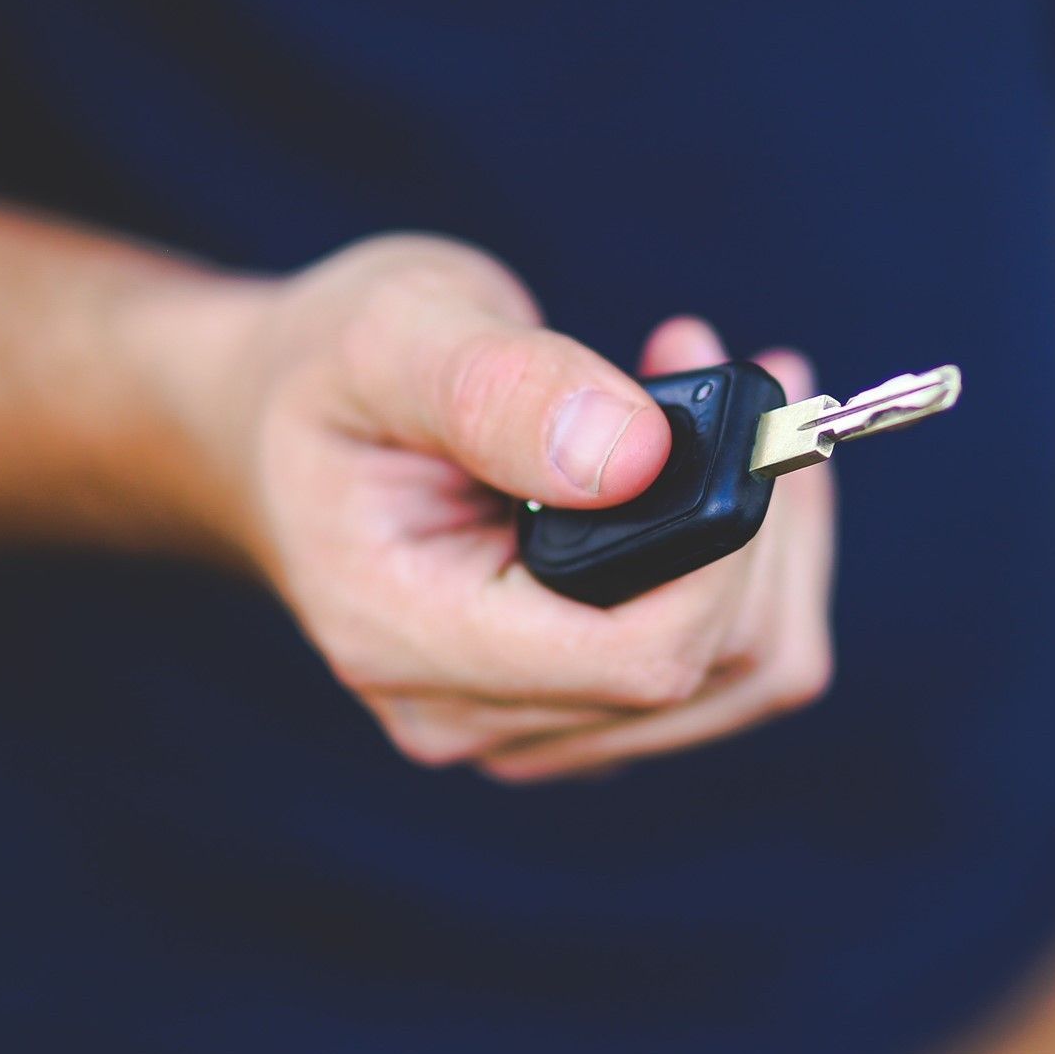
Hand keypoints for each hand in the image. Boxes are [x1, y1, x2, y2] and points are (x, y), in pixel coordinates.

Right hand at [200, 234, 835, 782]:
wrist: (281, 430)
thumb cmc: (327, 374)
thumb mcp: (392, 334)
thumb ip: (501, 388)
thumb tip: (638, 456)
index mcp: (408, 636)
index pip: (637, 659)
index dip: (727, 549)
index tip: (742, 416)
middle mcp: (471, 712)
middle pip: (709, 674)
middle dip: (764, 523)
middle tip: (744, 374)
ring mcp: (525, 718)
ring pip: (738, 678)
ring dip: (773, 541)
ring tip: (726, 408)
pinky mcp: (572, 700)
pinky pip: (719, 663)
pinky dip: (748, 564)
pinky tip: (705, 468)